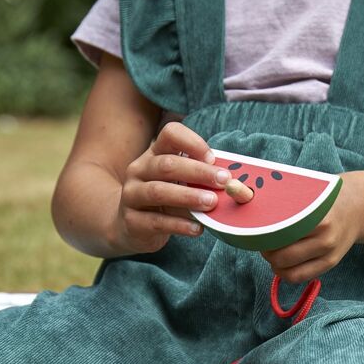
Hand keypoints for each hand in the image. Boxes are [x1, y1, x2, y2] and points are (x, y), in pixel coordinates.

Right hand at [113, 122, 231, 253]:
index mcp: (154, 154)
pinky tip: (198, 229)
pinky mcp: (131, 221)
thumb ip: (200, 179)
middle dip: (198, 172)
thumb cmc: (164, 200)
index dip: (193, 142)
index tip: (213, 158)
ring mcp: (132, 195)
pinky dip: (180, 225)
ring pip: (159, 192)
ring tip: (212, 203)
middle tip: (223, 181)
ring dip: (188, 197)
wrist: (130, 226)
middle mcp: (139, 170)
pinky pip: (157, 222)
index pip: (170, 134)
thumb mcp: (179, 183)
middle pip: (167, 164)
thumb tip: (233, 184)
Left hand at [260, 172, 363, 282]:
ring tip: (272, 253)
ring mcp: (328, 253)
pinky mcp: (330, 263)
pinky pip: (300, 277)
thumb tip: (250, 207)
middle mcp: (324, 237)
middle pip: (281, 255)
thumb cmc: (324, 198)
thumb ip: (285, 203)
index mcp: (316, 216)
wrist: (358, 207)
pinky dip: (285, 273)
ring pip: (289, 270)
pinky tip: (282, 263)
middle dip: (266, 251)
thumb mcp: (308, 194)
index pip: (279, 233)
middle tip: (262, 242)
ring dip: (274, 264)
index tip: (256, 231)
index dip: (262, 235)